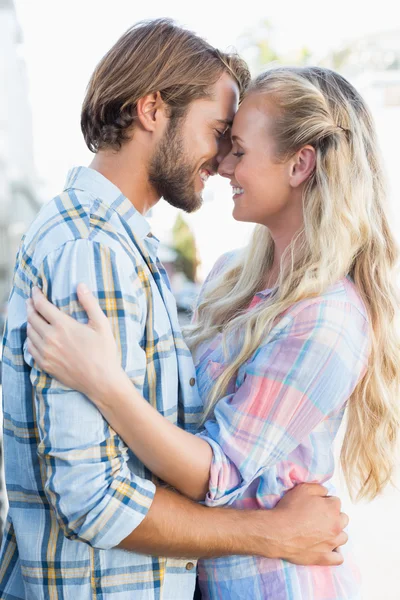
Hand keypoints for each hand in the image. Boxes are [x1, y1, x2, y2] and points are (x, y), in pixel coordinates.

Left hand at [26, 284, 125, 399]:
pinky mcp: (45, 365)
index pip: (41, 305)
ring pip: (29, 333)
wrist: (101, 381)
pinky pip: (30, 349)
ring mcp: (46, 353)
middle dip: (30, 306)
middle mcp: (50, 338)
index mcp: (63, 326)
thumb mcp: (101, 324)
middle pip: (32, 318)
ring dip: (29, 322)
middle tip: (31, 301)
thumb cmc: (104, 352)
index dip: (36, 295)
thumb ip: (90, 303)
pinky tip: (34, 337)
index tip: (35, 289)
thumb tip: (80, 285)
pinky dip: (30, 339)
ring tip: (33, 317)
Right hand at [257, 483, 347, 565]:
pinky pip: (338, 558)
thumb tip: (326, 492)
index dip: (325, 501)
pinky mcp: (325, 557)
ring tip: (323, 532)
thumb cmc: (289, 509)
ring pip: (343, 537)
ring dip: (336, 533)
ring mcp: (331, 543)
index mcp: (332, 508)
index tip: (316, 504)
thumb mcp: (302, 489)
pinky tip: (327, 548)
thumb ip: (318, 488)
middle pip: (343, 519)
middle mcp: (336, 526)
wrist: (278, 532)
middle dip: (334, 516)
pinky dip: (335, 553)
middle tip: (319, 517)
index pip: (336, 502)